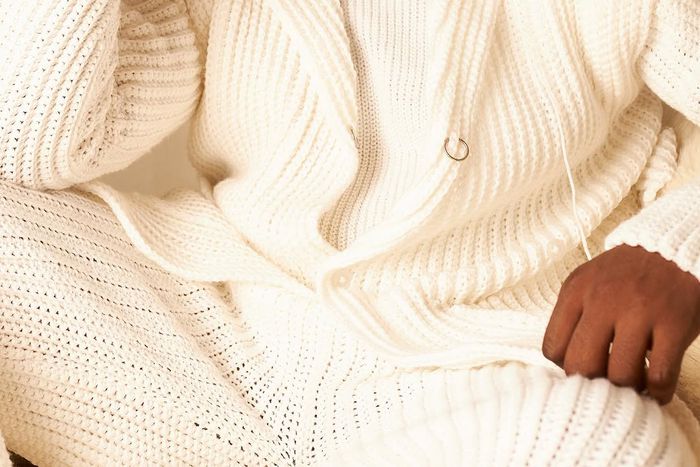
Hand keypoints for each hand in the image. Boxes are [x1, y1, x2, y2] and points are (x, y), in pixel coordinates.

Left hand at [542, 244, 699, 404]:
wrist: (672, 248)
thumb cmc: (625, 274)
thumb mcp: (587, 283)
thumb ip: (573, 316)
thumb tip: (565, 362)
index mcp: (576, 291)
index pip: (553, 347)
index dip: (565, 367)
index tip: (582, 368)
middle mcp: (603, 300)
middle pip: (581, 364)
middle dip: (592, 383)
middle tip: (605, 384)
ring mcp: (639, 312)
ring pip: (620, 374)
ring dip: (626, 389)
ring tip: (632, 386)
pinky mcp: (674, 323)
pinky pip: (660, 374)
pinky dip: (658, 392)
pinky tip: (656, 390)